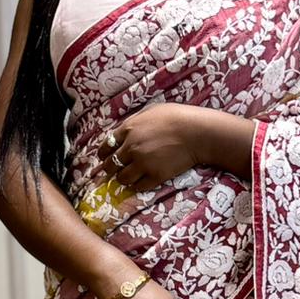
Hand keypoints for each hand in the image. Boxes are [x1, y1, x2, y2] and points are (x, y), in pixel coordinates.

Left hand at [90, 105, 206, 191]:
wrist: (196, 132)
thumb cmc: (176, 117)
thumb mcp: (150, 111)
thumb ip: (135, 122)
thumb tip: (127, 130)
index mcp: (128, 129)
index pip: (106, 145)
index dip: (103, 153)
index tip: (104, 157)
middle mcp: (131, 148)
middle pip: (111, 164)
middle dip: (110, 169)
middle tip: (113, 171)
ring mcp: (143, 163)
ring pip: (123, 178)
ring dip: (123, 179)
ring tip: (127, 178)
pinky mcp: (155, 176)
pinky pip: (139, 186)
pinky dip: (137, 186)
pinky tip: (140, 184)